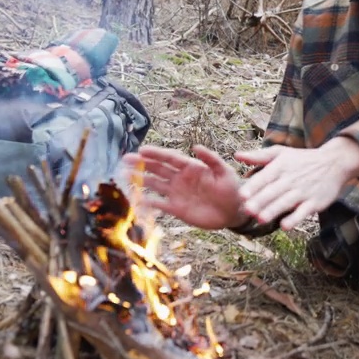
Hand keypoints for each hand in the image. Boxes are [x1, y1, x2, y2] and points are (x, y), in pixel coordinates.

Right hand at [124, 145, 246, 229]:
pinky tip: (136, 200)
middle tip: (125, 159)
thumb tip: (196, 146)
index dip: (156, 154)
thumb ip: (211, 159)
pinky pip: (160, 204)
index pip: (170, 158)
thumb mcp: (224, 172)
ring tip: (124, 176)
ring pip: (155, 185)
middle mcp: (181, 178)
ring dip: (140, 180)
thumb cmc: (231, 189)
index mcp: (191, 167)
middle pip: (158, 169)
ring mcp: (177, 193)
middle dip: (141, 164)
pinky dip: (148, 203)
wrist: (234, 212)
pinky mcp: (177, 209)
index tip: (141, 150)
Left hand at [235, 137, 358, 229]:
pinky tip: (285, 226)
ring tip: (260, 219)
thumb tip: (236, 156)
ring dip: (274, 211)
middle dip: (260, 201)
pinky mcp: (315, 202)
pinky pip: (303, 212)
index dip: (253, 186)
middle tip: (247, 211)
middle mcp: (291, 179)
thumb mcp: (281, 153)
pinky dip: (295, 219)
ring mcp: (303, 191)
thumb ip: (258, 156)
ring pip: (286, 202)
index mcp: (281, 166)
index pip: (265, 177)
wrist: (334, 163)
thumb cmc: (302, 159)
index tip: (242, 195)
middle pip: (273, 191)